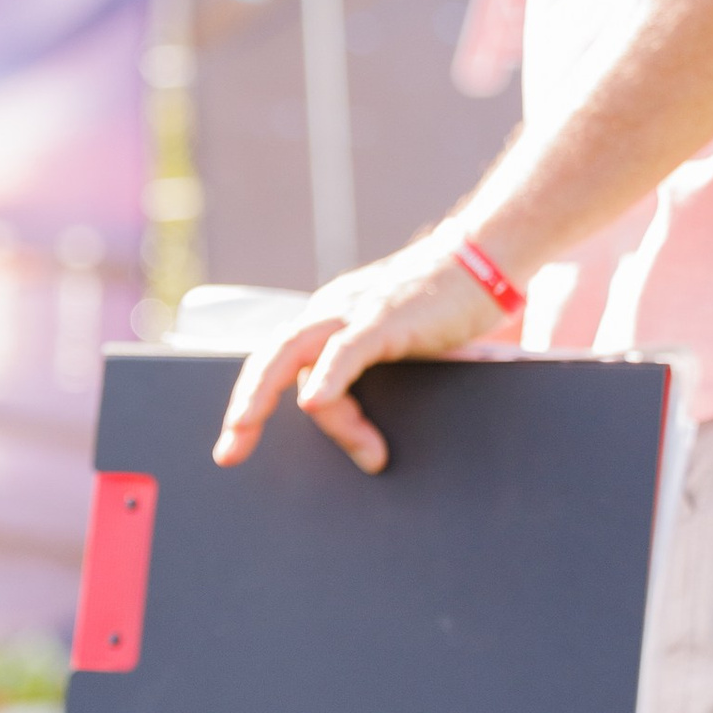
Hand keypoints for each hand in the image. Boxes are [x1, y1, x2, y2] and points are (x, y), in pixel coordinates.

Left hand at [213, 239, 518, 474]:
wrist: (484, 260)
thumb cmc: (442, 309)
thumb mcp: (395, 353)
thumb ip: (369, 383)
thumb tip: (365, 442)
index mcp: (326, 322)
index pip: (281, 367)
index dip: (255, 403)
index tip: (235, 445)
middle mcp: (329, 313)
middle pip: (270, 359)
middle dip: (245, 406)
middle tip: (228, 451)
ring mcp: (354, 313)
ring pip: (294, 355)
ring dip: (265, 396)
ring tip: (245, 429)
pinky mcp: (386, 318)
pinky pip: (347, 350)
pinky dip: (327, 378)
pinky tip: (315, 403)